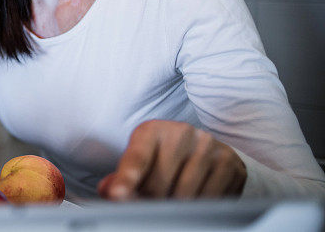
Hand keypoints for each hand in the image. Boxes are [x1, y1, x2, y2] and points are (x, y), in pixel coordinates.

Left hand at [98, 120, 245, 199]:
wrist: (201, 146)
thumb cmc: (163, 156)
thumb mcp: (140, 160)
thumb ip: (123, 177)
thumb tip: (109, 192)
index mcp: (152, 130)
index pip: (137, 158)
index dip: (126, 179)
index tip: (117, 195)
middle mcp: (182, 133)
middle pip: (159, 184)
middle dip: (151, 201)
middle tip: (148, 205)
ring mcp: (208, 146)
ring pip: (185, 195)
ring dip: (176, 207)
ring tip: (171, 201)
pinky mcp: (229, 163)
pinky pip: (210, 199)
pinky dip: (199, 207)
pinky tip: (194, 200)